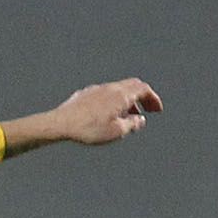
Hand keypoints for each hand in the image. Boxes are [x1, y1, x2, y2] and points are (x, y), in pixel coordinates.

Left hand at [0, 78, 161, 156]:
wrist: (61, 123)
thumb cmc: (89, 129)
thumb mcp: (116, 132)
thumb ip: (132, 125)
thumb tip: (140, 120)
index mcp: (121, 95)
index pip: (144, 89)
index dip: (153, 99)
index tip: (157, 109)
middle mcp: (111, 87)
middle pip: (133, 85)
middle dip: (143, 96)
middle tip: (147, 109)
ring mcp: (97, 89)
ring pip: (119, 89)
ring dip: (128, 100)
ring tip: (129, 115)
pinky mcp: (86, 94)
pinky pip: (106, 93)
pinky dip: (114, 101)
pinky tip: (109, 114)